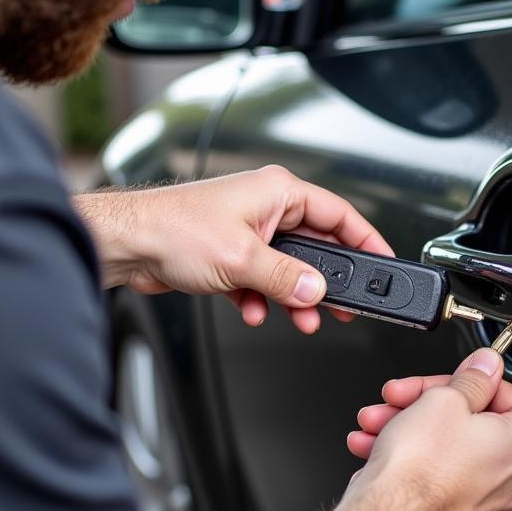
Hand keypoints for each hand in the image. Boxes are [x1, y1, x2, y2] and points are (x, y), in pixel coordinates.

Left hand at [75, 166, 391, 333]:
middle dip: (326, 281)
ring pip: (288, 269)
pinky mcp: (230, 256)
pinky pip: (261, 281)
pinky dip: (260, 299)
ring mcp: (248, 232)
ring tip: (302, 317)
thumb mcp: (242, 258)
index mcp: (277, 192)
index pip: (339, 214)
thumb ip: (287, 279)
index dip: (365, 240)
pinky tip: (251, 310)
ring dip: (292, 296)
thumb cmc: (173, 229)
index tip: (383, 263)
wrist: (128, 246)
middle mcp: (265, 208)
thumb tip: (317, 292)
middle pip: (315, 247)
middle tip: (345, 305)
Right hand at [347, 349, 511, 510]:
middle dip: (428, 407)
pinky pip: (437, 485)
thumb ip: (472, 378)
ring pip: (449, 456)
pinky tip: (377, 452)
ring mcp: (485, 509)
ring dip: (410, 433)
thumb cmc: (418, 469)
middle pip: (475, 429)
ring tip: (376, 426)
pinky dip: (411, 467)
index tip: (461, 379)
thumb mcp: (444, 399)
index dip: (488, 386)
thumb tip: (486, 366)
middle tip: (402, 400)